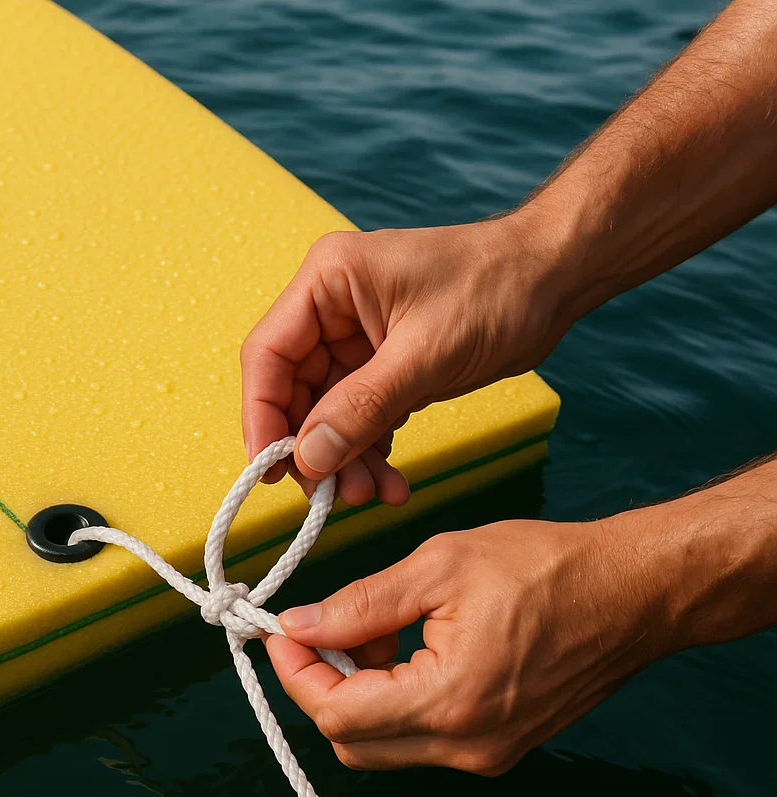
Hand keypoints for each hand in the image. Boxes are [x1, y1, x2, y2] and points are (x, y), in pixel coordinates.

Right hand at [240, 216, 567, 505]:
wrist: (554, 279)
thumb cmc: (497, 289)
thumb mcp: (426, 353)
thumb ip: (362, 407)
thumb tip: (308, 458)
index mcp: (327, 282)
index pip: (268, 355)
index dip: (262, 417)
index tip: (270, 470)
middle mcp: (331, 310)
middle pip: (294, 393)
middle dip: (315, 450)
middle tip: (338, 496)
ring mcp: (356, 340)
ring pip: (328, 416)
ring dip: (346, 460)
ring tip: (375, 494)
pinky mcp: (383, 367)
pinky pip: (360, 420)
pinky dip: (371, 453)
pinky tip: (391, 482)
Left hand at [265, 511, 678, 774]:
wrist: (632, 594)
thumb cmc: (547, 568)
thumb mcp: (441, 567)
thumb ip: (360, 605)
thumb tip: (300, 626)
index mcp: (450, 701)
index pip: (335, 714)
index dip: (295, 673)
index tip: (281, 632)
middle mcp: (467, 747)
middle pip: (352, 742)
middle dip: (322, 683)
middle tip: (326, 628)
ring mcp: (485, 755)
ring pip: (384, 745)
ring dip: (359, 691)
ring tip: (378, 628)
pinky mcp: (498, 748)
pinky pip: (421, 739)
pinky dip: (396, 699)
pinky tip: (409, 648)